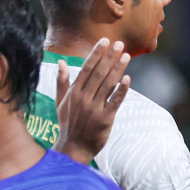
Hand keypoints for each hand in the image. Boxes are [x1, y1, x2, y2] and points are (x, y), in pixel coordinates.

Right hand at [54, 38, 130, 164]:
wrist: (74, 147)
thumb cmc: (68, 123)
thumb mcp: (61, 102)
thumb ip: (62, 81)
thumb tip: (61, 62)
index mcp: (73, 92)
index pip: (86, 68)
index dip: (96, 54)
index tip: (104, 41)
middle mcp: (83, 98)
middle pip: (99, 73)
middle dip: (110, 57)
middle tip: (120, 43)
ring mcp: (94, 108)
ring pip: (108, 84)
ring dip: (118, 69)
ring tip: (126, 55)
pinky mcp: (105, 119)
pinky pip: (115, 102)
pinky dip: (121, 90)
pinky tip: (128, 79)